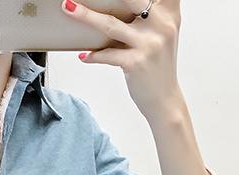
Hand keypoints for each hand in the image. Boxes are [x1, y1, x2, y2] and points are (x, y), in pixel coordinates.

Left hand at [60, 0, 182, 117]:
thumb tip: (116, 4)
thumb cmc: (157, 65)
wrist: (164, 100)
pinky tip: (84, 56)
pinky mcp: (136, 63)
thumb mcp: (161, 34)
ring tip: (69, 8)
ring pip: (111, 24)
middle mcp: (162, 25)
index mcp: (169, 14)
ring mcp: (149, 44)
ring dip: (86, 16)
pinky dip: (93, 55)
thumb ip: (151, 14)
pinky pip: (107, 55)